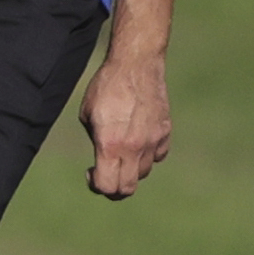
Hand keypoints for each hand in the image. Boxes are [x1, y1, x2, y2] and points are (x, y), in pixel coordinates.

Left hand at [79, 51, 170, 198]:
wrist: (135, 65)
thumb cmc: (105, 88)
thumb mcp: (88, 116)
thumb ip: (97, 141)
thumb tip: (103, 159)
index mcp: (110, 145)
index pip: (107, 186)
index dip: (96, 186)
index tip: (90, 172)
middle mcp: (134, 148)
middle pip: (127, 188)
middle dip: (113, 188)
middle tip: (104, 175)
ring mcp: (153, 141)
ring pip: (143, 172)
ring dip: (130, 170)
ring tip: (119, 153)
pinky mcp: (165, 132)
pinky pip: (158, 156)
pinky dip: (147, 155)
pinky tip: (137, 141)